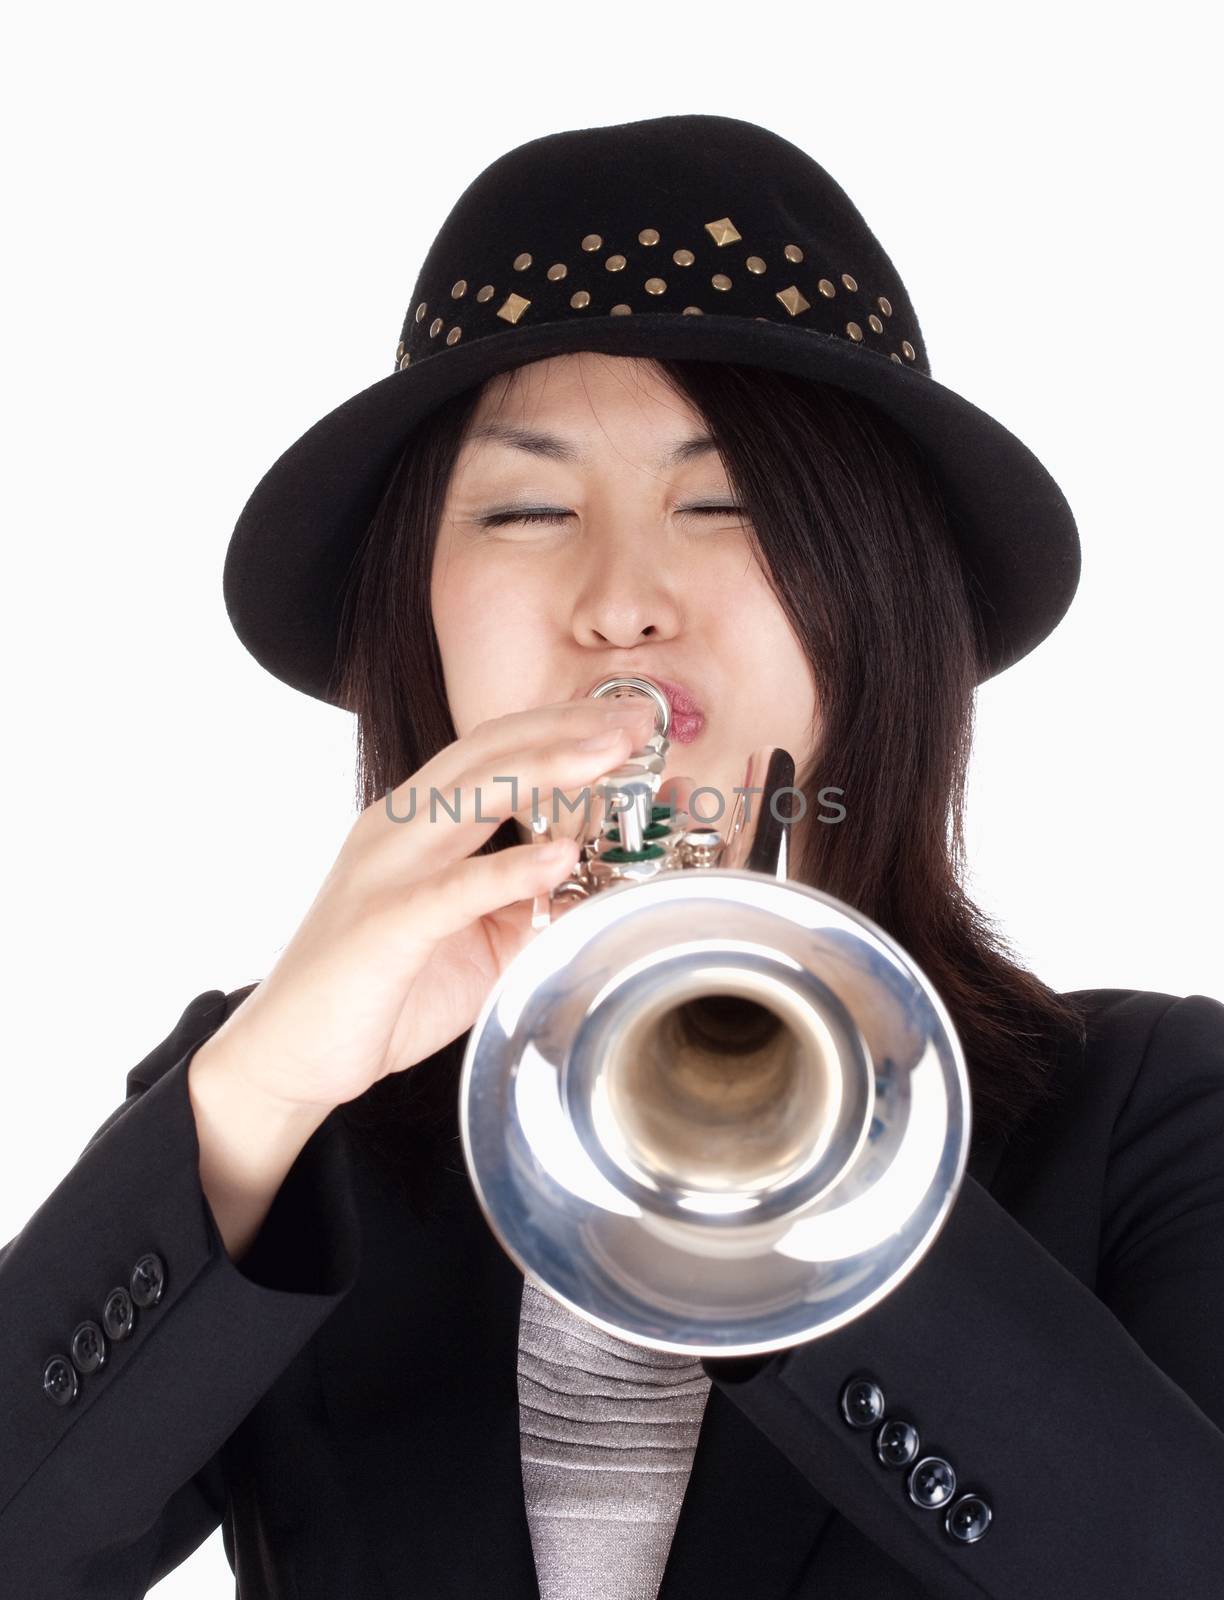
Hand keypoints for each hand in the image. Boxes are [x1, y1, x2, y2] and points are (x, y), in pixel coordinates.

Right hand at [196, 697, 657, 1112]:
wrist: (291, 1051)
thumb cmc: (385, 989)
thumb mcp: (478, 940)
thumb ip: (533, 906)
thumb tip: (606, 887)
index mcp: (418, 822)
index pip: (495, 749)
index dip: (562, 726)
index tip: (629, 721)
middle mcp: (398, 828)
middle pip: (489, 754)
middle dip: (568, 730)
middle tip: (639, 719)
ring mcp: (386, 870)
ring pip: (469, 798)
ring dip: (546, 770)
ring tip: (611, 753)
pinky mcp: (382, 924)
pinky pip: (452, 889)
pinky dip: (509, 870)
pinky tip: (560, 857)